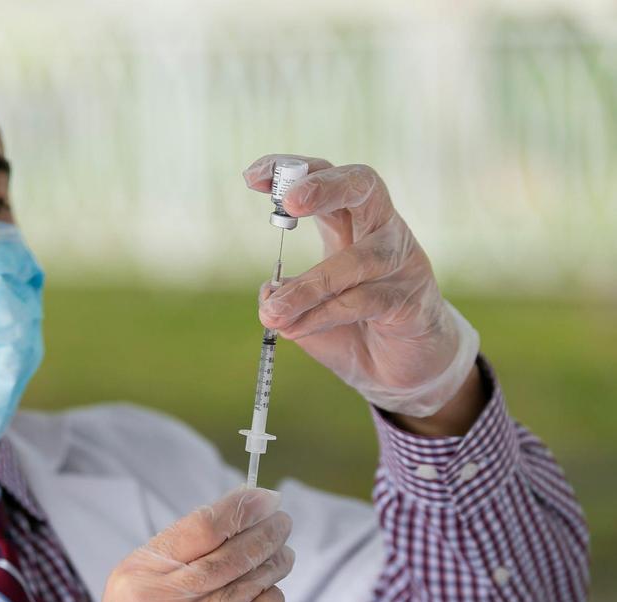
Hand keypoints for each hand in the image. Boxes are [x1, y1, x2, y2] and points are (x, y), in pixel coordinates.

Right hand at [86, 487, 291, 601]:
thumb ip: (176, 555)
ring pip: (250, 584)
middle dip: (265, 533)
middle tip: (282, 522)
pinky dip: (272, 599)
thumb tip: (235, 517)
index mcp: (139, 575)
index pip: (200, 527)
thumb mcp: (135, 587)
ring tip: (282, 553)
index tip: (263, 498)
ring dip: (274, 563)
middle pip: (230, 554)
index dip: (239, 508)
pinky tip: (270, 592)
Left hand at [243, 155, 479, 417]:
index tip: (251, 177)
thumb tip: (268, 292)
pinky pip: (365, 301)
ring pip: (358, 259)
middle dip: (325, 187)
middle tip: (288, 202)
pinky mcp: (412, 301)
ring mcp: (403, 263)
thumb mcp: (306, 309)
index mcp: (351, 221)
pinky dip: (324, 315)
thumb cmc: (351, 328)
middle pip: (363, 186)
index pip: (325, 177)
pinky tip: (294, 329)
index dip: (291, 170)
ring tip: (272, 312)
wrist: (402, 370)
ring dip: (309, 286)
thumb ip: (285, 296)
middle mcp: (381, 231)